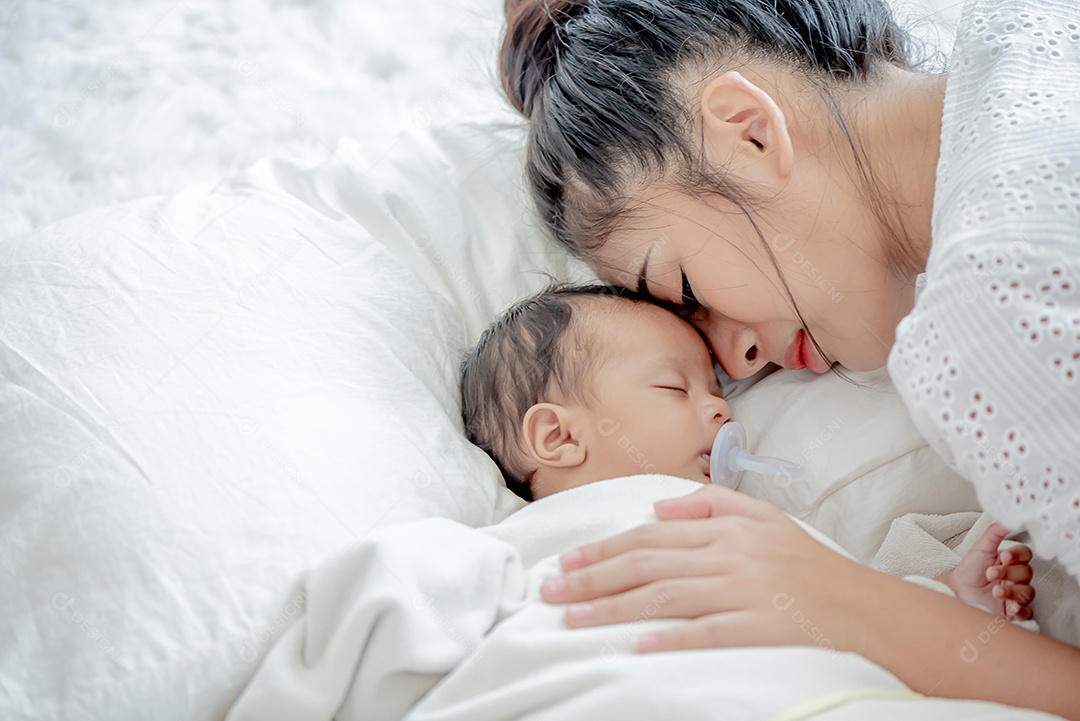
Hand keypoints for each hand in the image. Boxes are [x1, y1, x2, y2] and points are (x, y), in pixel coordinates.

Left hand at [539, 485, 882, 653]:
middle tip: (550, 590)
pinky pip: (710, 632)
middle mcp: (730, 555)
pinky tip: (638, 646)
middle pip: (647, 563)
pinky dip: (672, 638)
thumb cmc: (810, 565)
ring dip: (614, 608)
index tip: (567, 559)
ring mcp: (746, 591)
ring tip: (573, 618)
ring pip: (666, 596)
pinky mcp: (763, 627)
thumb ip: (711, 505)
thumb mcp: (765, 519)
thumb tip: (656, 505)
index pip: (651, 535)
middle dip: (592, 577)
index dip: (604, 547)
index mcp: (727, 529)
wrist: (867, 608)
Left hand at [946, 523, 1035, 620]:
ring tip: (995, 591)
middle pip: (1027, 573)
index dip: (1018, 555)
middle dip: (1009, 573)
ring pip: (1028, 592)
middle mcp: (1015, 577)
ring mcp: (1015, 594)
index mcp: (1009, 561)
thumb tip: (1008, 519)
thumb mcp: (981, 547)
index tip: (1003, 556)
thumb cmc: (969, 570)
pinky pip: (1028, 613)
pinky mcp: (1013, 611)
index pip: (1025, 555)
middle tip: (990, 574)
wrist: (957, 591)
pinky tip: (1010, 607)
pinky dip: (1021, 610)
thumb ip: (995, 533)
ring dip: (1012, 591)